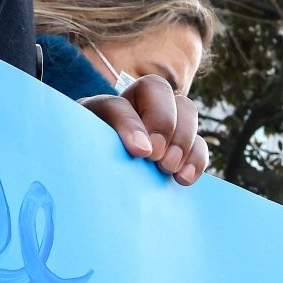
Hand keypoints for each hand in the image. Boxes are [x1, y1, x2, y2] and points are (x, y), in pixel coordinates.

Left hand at [78, 75, 206, 185]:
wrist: (97, 193)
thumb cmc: (86, 175)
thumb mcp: (83, 162)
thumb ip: (92, 153)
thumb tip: (134, 153)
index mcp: (101, 109)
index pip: (118, 104)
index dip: (131, 125)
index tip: (140, 152)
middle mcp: (132, 108)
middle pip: (158, 89)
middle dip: (163, 122)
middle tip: (158, 157)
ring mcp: (160, 124)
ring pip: (185, 109)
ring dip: (183, 138)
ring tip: (170, 168)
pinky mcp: (180, 146)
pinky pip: (199, 142)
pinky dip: (196, 158)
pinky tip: (184, 179)